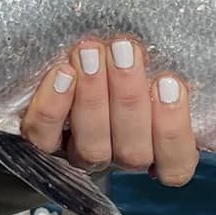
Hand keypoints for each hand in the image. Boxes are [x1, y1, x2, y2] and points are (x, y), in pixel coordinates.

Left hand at [20, 35, 197, 185]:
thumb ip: (159, 72)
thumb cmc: (116, 63)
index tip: (170, 83)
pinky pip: (45, 137)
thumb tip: (172, 56)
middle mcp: (118, 157)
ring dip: (93, 98)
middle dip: (130, 97)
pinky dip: (53, 107)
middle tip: (125, 50)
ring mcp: (77, 156)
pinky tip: (62, 72)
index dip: (174, 129)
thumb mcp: (144, 69)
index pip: (176, 164)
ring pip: (92, 147)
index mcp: (153, 147)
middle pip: (133, 150)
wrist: (53, 74)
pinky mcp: (39, 146)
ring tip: (91, 52)